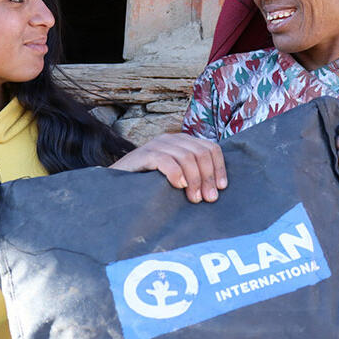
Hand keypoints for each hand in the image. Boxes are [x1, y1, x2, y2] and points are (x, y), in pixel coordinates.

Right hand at [110, 133, 227, 202]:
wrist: (117, 185)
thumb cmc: (150, 185)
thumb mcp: (176, 178)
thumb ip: (193, 176)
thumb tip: (218, 189)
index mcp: (183, 142)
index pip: (211, 148)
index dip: (219, 168)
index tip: (222, 188)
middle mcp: (172, 139)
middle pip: (201, 153)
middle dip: (208, 177)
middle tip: (208, 199)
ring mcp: (157, 145)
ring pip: (186, 157)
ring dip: (194, 179)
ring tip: (194, 199)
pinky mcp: (144, 154)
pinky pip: (165, 160)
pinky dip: (175, 173)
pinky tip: (178, 186)